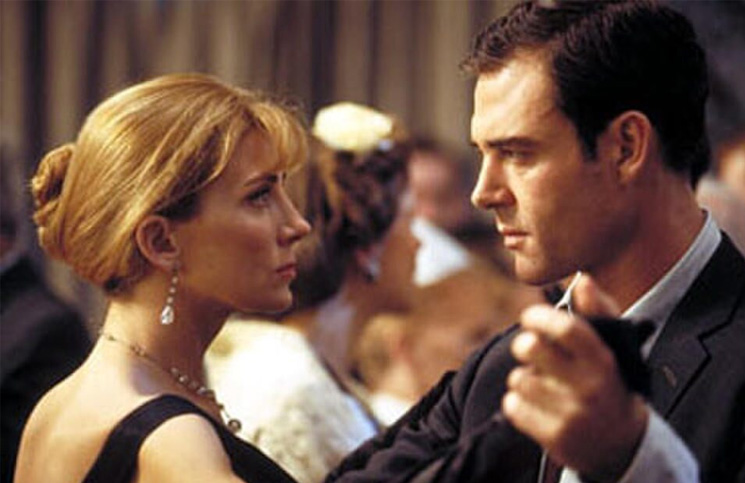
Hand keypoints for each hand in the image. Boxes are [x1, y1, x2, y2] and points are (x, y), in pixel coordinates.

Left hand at [502, 275, 647, 481]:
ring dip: (524, 377)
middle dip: (524, 344)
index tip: (530, 316)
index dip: (540, 316)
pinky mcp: (553, 437)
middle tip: (531, 349)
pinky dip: (518, 403)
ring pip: (518, 378)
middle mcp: (588, 388)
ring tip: (542, 384)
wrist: (620, 445)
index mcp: (603, 361)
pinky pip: (512, 406)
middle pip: (530, 348)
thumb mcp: (612, 349)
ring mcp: (570, 415)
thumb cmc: (609, 384)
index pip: (567, 328)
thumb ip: (598, 311)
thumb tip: (582, 280)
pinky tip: (538, 406)